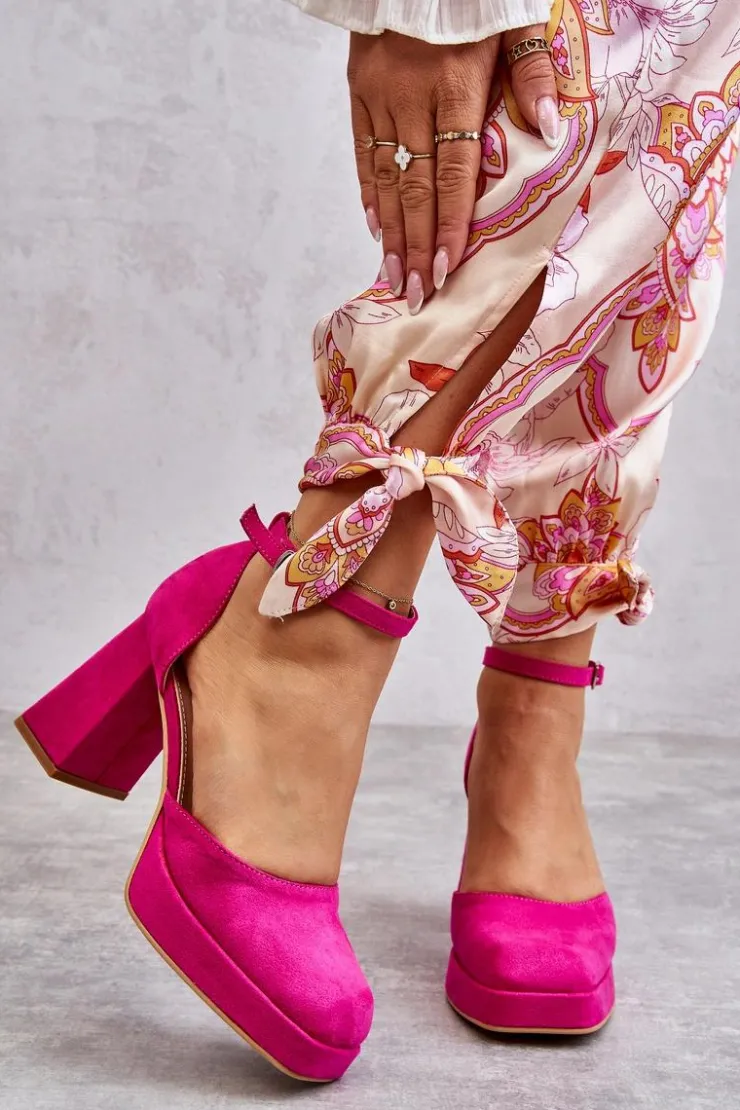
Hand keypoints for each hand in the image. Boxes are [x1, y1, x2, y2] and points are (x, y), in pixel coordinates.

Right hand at [348, 26, 558, 313]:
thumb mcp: (514, 20)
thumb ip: (532, 74)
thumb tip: (553, 128)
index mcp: (455, 86)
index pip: (453, 174)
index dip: (448, 225)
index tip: (445, 268)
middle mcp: (413, 100)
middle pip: (416, 189)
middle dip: (415, 246)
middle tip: (416, 293)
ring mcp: (381, 99)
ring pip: (387, 180)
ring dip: (391, 234)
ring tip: (394, 277)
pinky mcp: (359, 92)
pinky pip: (363, 153)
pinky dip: (370, 194)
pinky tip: (376, 229)